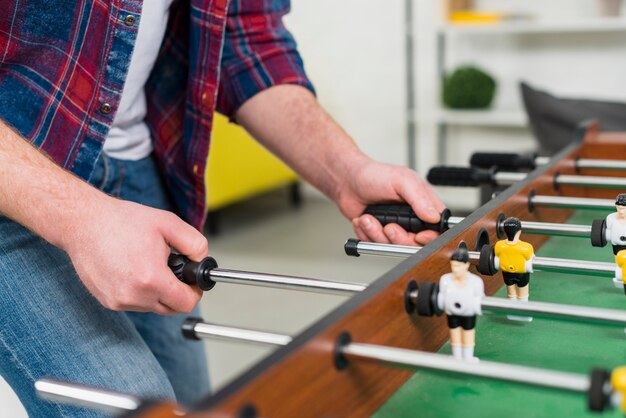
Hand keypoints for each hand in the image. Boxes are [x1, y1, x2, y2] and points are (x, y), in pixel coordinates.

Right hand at [63, 195, 207, 314]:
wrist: (83, 223)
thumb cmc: (122, 221)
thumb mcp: (169, 223)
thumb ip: (195, 243)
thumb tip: (202, 260)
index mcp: (151, 280)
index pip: (186, 303)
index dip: (195, 291)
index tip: (192, 280)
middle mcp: (133, 296)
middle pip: (170, 308)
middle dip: (177, 291)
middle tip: (173, 269)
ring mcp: (118, 301)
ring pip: (152, 306)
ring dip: (157, 291)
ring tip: (148, 264)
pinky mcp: (107, 301)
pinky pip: (135, 303)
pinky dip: (140, 291)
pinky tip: (133, 269)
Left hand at [336, 158, 444, 245]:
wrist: (347, 181)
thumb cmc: (374, 175)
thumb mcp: (402, 180)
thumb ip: (420, 199)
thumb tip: (434, 216)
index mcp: (423, 204)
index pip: (436, 229)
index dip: (429, 237)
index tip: (418, 235)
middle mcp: (410, 218)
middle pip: (414, 243)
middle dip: (398, 238)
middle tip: (388, 226)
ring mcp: (394, 227)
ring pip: (393, 246)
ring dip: (376, 233)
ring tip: (368, 218)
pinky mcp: (378, 233)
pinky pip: (375, 245)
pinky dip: (366, 233)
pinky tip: (363, 220)